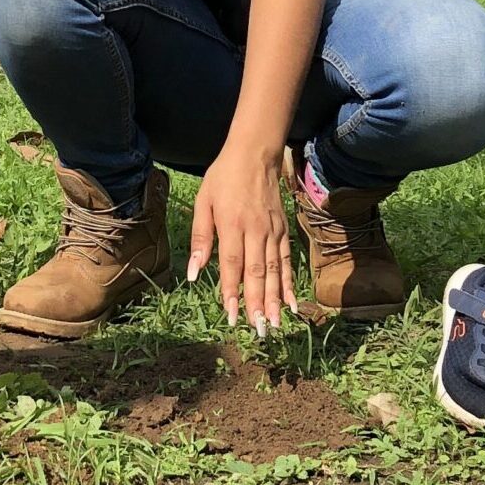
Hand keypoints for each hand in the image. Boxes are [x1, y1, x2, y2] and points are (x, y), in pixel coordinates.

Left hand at [187, 148, 298, 335]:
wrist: (255, 155)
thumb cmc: (223, 178)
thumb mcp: (203, 202)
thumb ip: (200, 238)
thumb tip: (194, 272)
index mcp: (232, 224)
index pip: (233, 265)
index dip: (232, 293)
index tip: (231, 317)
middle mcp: (255, 231)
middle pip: (256, 273)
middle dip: (256, 304)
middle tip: (258, 330)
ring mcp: (272, 231)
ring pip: (274, 271)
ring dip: (274, 299)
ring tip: (274, 323)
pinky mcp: (282, 231)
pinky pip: (286, 261)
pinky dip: (289, 283)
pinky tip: (291, 302)